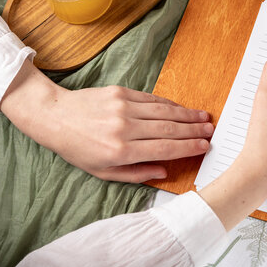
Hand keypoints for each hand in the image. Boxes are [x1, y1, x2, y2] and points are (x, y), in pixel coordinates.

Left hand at [0, 60, 213, 182]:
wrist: (55, 116)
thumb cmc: (78, 148)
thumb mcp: (103, 171)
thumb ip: (136, 174)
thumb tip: (164, 171)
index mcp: (121, 151)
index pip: (164, 149)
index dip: (188, 147)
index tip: (204, 146)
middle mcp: (125, 129)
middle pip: (170, 129)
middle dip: (194, 131)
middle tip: (211, 131)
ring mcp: (123, 108)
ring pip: (164, 112)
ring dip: (187, 115)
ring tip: (203, 118)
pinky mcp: (121, 93)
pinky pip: (152, 99)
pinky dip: (170, 104)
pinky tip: (181, 108)